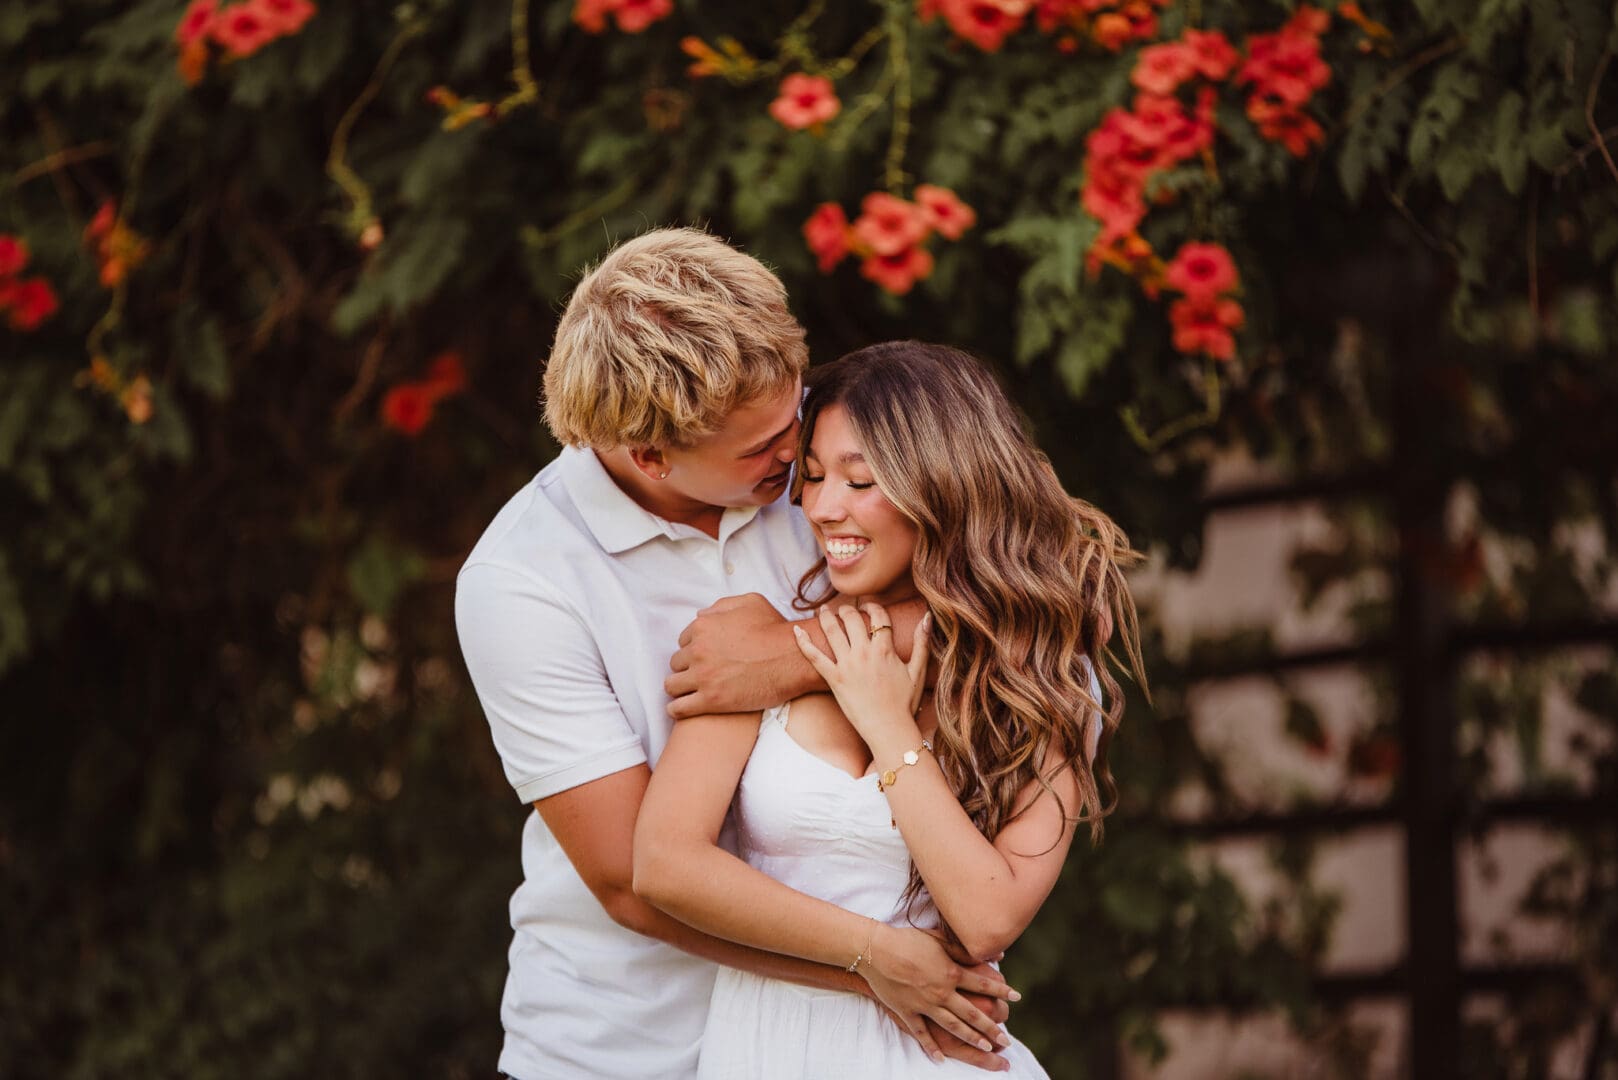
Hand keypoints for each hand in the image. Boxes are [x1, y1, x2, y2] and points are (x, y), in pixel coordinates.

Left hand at [664, 594, 790, 718]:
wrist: (794, 658)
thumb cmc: (776, 630)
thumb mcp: (751, 603)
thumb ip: (721, 606)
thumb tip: (701, 615)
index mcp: (703, 627)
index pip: (683, 641)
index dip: (694, 650)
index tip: (704, 658)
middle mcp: (698, 650)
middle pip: (676, 663)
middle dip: (687, 668)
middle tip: (701, 675)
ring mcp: (703, 676)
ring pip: (671, 685)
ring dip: (680, 688)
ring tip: (691, 693)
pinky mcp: (711, 700)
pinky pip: (678, 708)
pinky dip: (677, 709)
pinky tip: (683, 709)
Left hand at [792, 602, 930, 740]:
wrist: (888, 729)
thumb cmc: (905, 702)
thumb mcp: (917, 671)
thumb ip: (922, 642)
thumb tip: (927, 617)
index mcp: (885, 649)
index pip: (878, 616)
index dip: (874, 606)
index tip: (870, 605)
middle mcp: (864, 653)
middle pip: (852, 619)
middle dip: (848, 609)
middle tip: (844, 608)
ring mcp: (847, 665)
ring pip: (832, 631)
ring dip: (826, 617)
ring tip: (823, 610)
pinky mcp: (834, 679)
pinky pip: (815, 656)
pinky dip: (804, 642)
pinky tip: (797, 630)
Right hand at [858, 923, 1015, 1061]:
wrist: (876, 951)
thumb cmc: (907, 940)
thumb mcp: (939, 939)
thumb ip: (965, 948)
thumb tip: (993, 951)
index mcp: (952, 972)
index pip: (983, 984)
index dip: (1002, 991)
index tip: (1017, 998)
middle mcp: (943, 992)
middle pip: (973, 1013)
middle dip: (991, 1027)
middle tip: (1005, 1039)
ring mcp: (925, 1004)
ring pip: (954, 1026)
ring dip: (971, 1038)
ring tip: (986, 1048)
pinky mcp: (908, 1012)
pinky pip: (921, 1033)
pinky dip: (930, 1047)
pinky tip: (940, 1058)